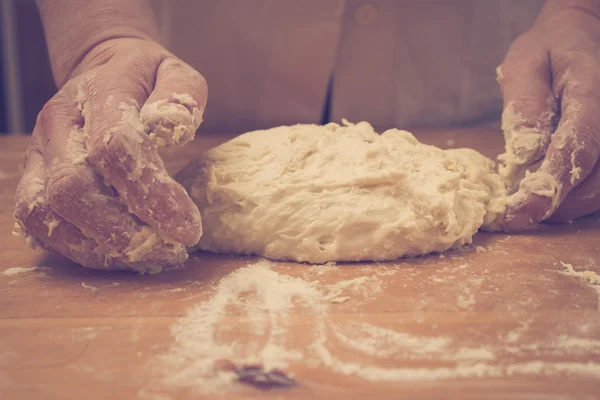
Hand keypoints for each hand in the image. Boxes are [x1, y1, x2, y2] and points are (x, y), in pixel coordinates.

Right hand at [14, 38, 206, 271]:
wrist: (100, 73)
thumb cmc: (146, 79)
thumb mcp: (176, 73)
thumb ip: (182, 95)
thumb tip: (174, 126)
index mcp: (98, 92)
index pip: (114, 147)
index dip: (151, 194)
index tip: (189, 227)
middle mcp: (58, 123)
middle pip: (73, 189)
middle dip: (125, 232)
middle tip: (173, 250)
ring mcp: (38, 153)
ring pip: (47, 213)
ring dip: (101, 247)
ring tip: (150, 256)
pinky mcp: (31, 178)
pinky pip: (38, 225)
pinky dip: (79, 248)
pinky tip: (120, 254)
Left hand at [498, 1, 599, 229]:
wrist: (583, 35)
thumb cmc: (548, 49)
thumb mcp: (524, 64)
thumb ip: (525, 104)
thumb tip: (521, 153)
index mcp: (593, 90)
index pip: (577, 147)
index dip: (548, 186)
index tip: (518, 212)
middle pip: (596, 179)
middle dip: (555, 204)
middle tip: (516, 214)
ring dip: (566, 206)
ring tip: (528, 204)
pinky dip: (576, 197)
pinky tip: (548, 193)